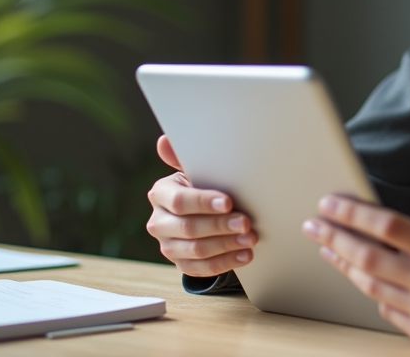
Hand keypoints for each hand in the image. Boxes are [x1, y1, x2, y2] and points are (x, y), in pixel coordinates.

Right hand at [145, 134, 257, 276]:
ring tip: (250, 239)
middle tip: (246, 223)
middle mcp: (158, 222)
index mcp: (161, 194)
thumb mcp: (195, 170)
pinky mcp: (180, 263)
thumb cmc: (201, 185)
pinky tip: (244, 255)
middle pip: (189, 228)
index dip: (204, 202)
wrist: (200, 211)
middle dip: (220, 225)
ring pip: (196, 250)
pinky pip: (201, 269)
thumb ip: (182, 158)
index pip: (180, 202)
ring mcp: (168, 245)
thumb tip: (164, 140)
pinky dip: (225, 262)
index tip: (229, 202)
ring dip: (226, 245)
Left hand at [301, 195, 409, 350]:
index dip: (352, 212)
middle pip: (369, 256)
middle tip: (313, 224)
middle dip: (334, 237)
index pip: (387, 226)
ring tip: (327, 247)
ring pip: (371, 286)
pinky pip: (386, 311)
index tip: (328, 202)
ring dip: (343, 264)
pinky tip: (360, 276)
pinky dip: (373, 291)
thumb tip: (370, 224)